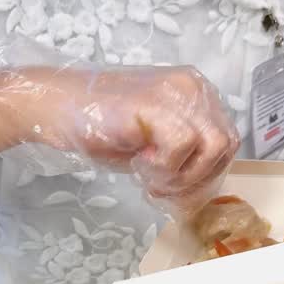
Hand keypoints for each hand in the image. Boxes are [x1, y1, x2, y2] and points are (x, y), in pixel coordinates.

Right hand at [0, 66, 239, 206]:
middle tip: (158, 188)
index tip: (170, 190)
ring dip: (181, 174)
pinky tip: (138, 165)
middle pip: (226, 146)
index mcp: (196, 94)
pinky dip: (164, 166)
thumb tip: (199, 195)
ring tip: (148, 176)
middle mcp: (192, 87)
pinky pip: (183, 144)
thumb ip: (182, 158)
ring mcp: (176, 92)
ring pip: (213, 146)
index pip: (226, 141)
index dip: (203, 175)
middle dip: (195, 180)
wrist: (57, 109)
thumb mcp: (152, 146)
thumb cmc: (100, 129)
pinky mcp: (157, 103)